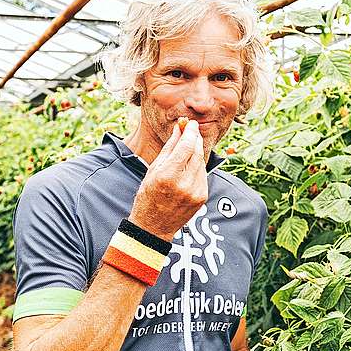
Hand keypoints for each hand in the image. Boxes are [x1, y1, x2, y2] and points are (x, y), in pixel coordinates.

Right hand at [129, 119, 207, 240]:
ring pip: (201, 162)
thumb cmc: (148, 196)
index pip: (186, 146)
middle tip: (191, 129)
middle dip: (195, 138)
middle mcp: (184, 184)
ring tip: (187, 148)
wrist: (153, 226)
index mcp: (167, 175)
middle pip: (197, 152)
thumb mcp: (153, 170)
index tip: (189, 123)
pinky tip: (189, 166)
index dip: (190, 132)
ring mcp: (195, 192)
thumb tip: (178, 129)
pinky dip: (197, 167)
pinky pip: (202, 175)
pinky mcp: (202, 197)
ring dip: (196, 152)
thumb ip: (169, 148)